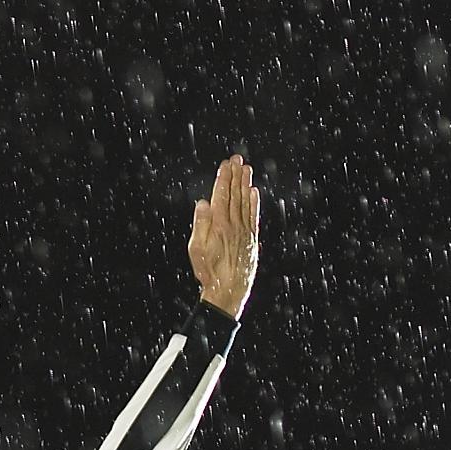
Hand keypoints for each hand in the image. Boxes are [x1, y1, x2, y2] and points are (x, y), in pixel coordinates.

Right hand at [188, 153, 260, 317]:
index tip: (225, 164)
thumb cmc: (208, 270)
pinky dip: (254, 203)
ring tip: (246, 169)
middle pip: (235, 195)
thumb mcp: (196, 248)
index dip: (223, 178)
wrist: (229, 290)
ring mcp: (245, 232)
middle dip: (235, 176)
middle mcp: (234, 225)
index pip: (221, 195)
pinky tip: (253, 192)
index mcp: (219, 225)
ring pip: (245, 202)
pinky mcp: (251, 239)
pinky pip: (253, 216)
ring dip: (245, 184)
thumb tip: (203, 202)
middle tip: (238, 159)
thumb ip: (200, 224)